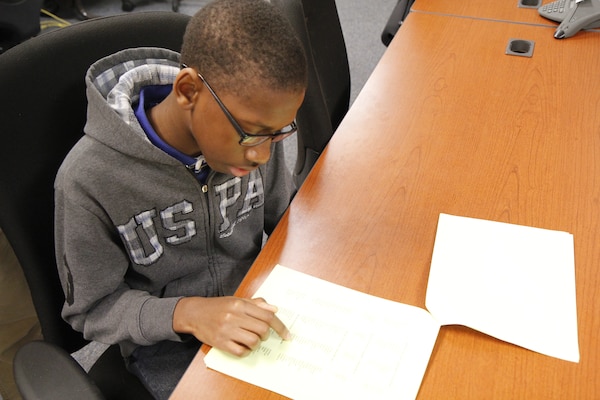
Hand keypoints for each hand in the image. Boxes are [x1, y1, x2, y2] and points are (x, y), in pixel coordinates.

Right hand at [173, 296, 289, 356]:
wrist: (194, 313)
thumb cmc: (218, 306)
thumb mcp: (237, 300)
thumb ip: (256, 304)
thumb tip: (274, 309)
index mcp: (240, 304)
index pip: (268, 315)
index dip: (280, 327)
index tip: (286, 334)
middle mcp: (234, 316)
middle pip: (263, 329)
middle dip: (266, 335)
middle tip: (262, 335)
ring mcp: (227, 330)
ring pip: (254, 341)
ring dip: (256, 344)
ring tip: (251, 340)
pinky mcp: (220, 342)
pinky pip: (240, 352)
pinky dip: (245, 351)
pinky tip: (242, 346)